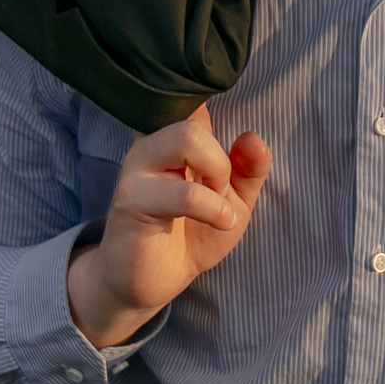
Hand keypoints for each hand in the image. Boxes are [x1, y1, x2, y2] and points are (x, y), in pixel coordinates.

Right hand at [66, 118, 271, 347]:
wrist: (153, 283)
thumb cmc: (191, 237)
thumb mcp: (233, 201)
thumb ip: (249, 168)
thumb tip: (253, 137)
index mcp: (172, 137)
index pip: (193, 100)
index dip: (215, 115)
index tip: (225, 153)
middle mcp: (149, 145)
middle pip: (194, 120)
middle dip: (221, 159)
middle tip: (220, 191)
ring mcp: (136, 171)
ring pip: (186, 138)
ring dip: (217, 176)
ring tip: (218, 208)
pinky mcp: (130, 203)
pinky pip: (184, 193)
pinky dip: (214, 208)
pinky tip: (219, 222)